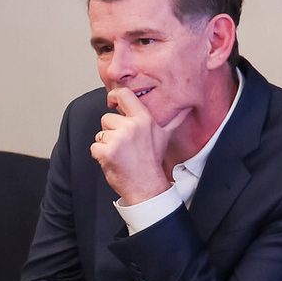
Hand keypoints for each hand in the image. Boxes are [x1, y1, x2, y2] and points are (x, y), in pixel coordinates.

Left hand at [91, 87, 183, 205]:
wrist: (146, 186)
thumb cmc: (152, 162)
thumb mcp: (165, 137)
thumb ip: (173, 121)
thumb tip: (186, 109)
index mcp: (144, 119)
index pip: (124, 95)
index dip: (113, 96)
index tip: (111, 102)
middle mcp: (131, 126)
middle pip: (107, 118)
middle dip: (111, 131)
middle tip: (125, 145)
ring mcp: (118, 139)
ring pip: (100, 134)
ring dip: (106, 144)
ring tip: (121, 154)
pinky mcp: (107, 152)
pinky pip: (94, 147)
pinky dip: (100, 155)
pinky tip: (113, 160)